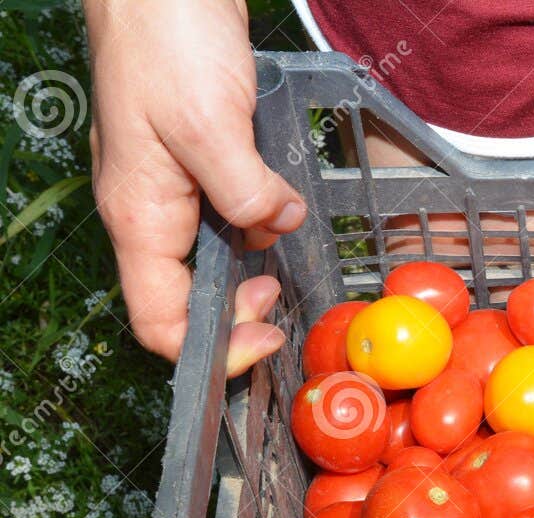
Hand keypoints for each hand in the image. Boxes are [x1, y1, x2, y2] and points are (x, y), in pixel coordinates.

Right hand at [86, 0, 303, 372]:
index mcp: (138, 216)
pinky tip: (278, 205)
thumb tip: (277, 225)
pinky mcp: (193, 166)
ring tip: (282, 239)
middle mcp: (148, 213)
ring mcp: (169, 190)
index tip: (266, 340)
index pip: (161, 322)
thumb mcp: (210, 124)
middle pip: (186, 300)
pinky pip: (224, 218)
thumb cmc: (166, 41)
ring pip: (211, 258)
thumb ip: (246, 189)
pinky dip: (255, 223)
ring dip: (251, 263)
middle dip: (237, 309)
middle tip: (282, 294)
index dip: (213, 348)